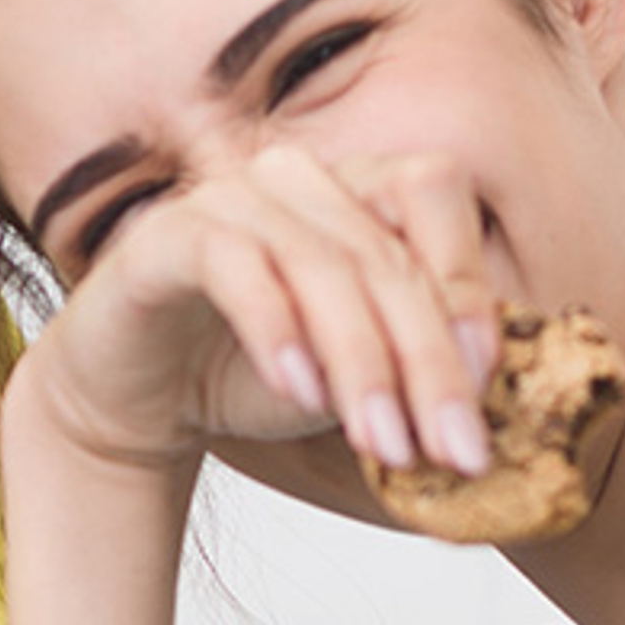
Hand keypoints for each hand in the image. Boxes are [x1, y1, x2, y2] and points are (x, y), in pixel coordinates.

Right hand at [10, 145, 501, 484]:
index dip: (468, 282)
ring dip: (361, 362)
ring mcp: (230, 195)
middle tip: (454, 450)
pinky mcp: (167, 234)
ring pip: (320, 262)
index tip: (490, 383)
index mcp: (355, 186)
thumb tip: (490, 414)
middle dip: (428, 362)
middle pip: (386, 252)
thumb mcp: (355, 374)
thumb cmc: (256, 375)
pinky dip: (277, 330)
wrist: (134, 399)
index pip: (434, 193)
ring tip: (384, 445)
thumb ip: (415, 368)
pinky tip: (300, 393)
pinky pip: (235, 265)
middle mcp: (299, 174)